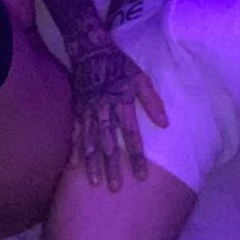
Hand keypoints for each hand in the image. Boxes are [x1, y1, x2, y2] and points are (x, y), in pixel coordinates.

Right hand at [70, 42, 168, 191]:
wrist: (91, 51)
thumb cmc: (120, 66)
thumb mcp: (141, 78)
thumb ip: (152, 102)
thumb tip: (165, 125)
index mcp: (122, 104)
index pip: (132, 136)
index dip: (137, 157)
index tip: (142, 177)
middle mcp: (104, 111)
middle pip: (109, 144)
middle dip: (112, 167)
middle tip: (115, 188)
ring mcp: (88, 112)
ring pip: (90, 142)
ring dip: (93, 164)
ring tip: (95, 182)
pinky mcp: (78, 111)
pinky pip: (75, 133)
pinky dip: (74, 150)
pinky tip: (73, 166)